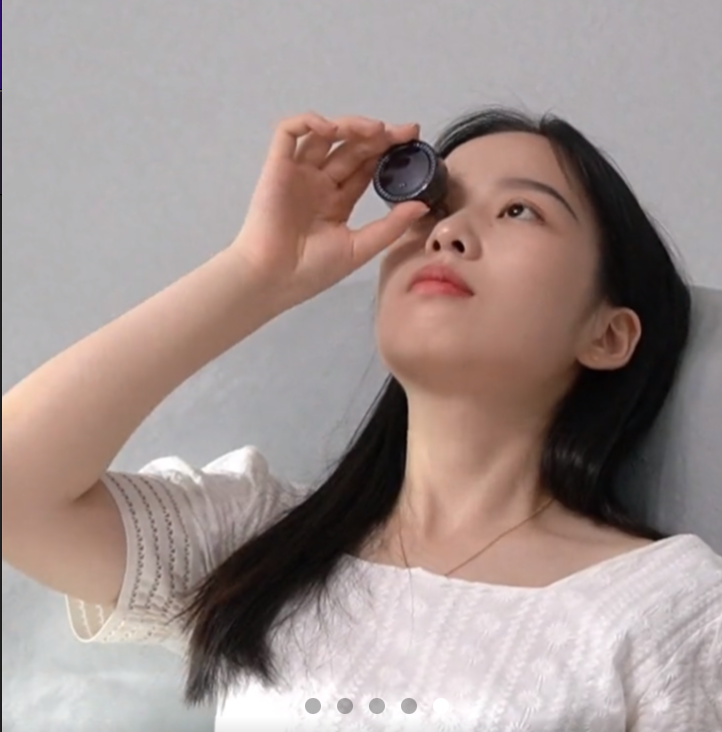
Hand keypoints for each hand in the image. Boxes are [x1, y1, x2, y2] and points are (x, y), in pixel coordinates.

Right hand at [229, 112, 427, 305]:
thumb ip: (390, 226)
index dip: (387, 153)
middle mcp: (319, 183)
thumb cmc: (312, 270)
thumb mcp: (359, 248)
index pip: (365, 169)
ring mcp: (298, 173)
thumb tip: (422, 205)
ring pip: (325, 136)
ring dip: (350, 126)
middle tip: (403, 132)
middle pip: (350, 149)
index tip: (412, 143)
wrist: (274, 278)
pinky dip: (308, 121)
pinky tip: (333, 129)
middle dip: (378, 136)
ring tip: (375, 130)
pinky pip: (288, 132)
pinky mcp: (277, 166)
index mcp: (336, 203)